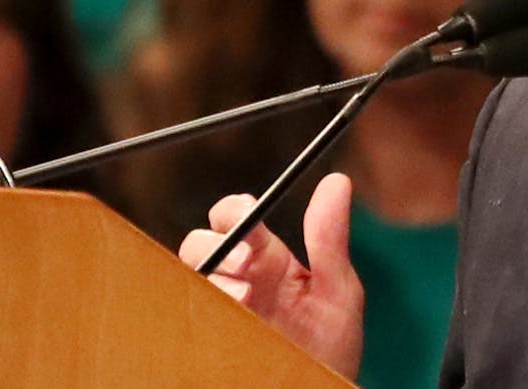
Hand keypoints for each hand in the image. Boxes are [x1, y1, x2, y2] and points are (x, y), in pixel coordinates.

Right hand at [178, 173, 363, 377]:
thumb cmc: (331, 346)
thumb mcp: (339, 291)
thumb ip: (331, 240)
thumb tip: (337, 180)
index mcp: (267, 259)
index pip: (237, 218)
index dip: (237, 211)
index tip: (251, 216)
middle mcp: (238, 279)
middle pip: (202, 242)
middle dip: (216, 244)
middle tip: (246, 263)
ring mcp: (221, 308)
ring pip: (191, 275)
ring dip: (211, 276)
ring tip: (244, 296)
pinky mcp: (209, 337)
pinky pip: (188, 313)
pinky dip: (201, 310)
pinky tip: (232, 317)